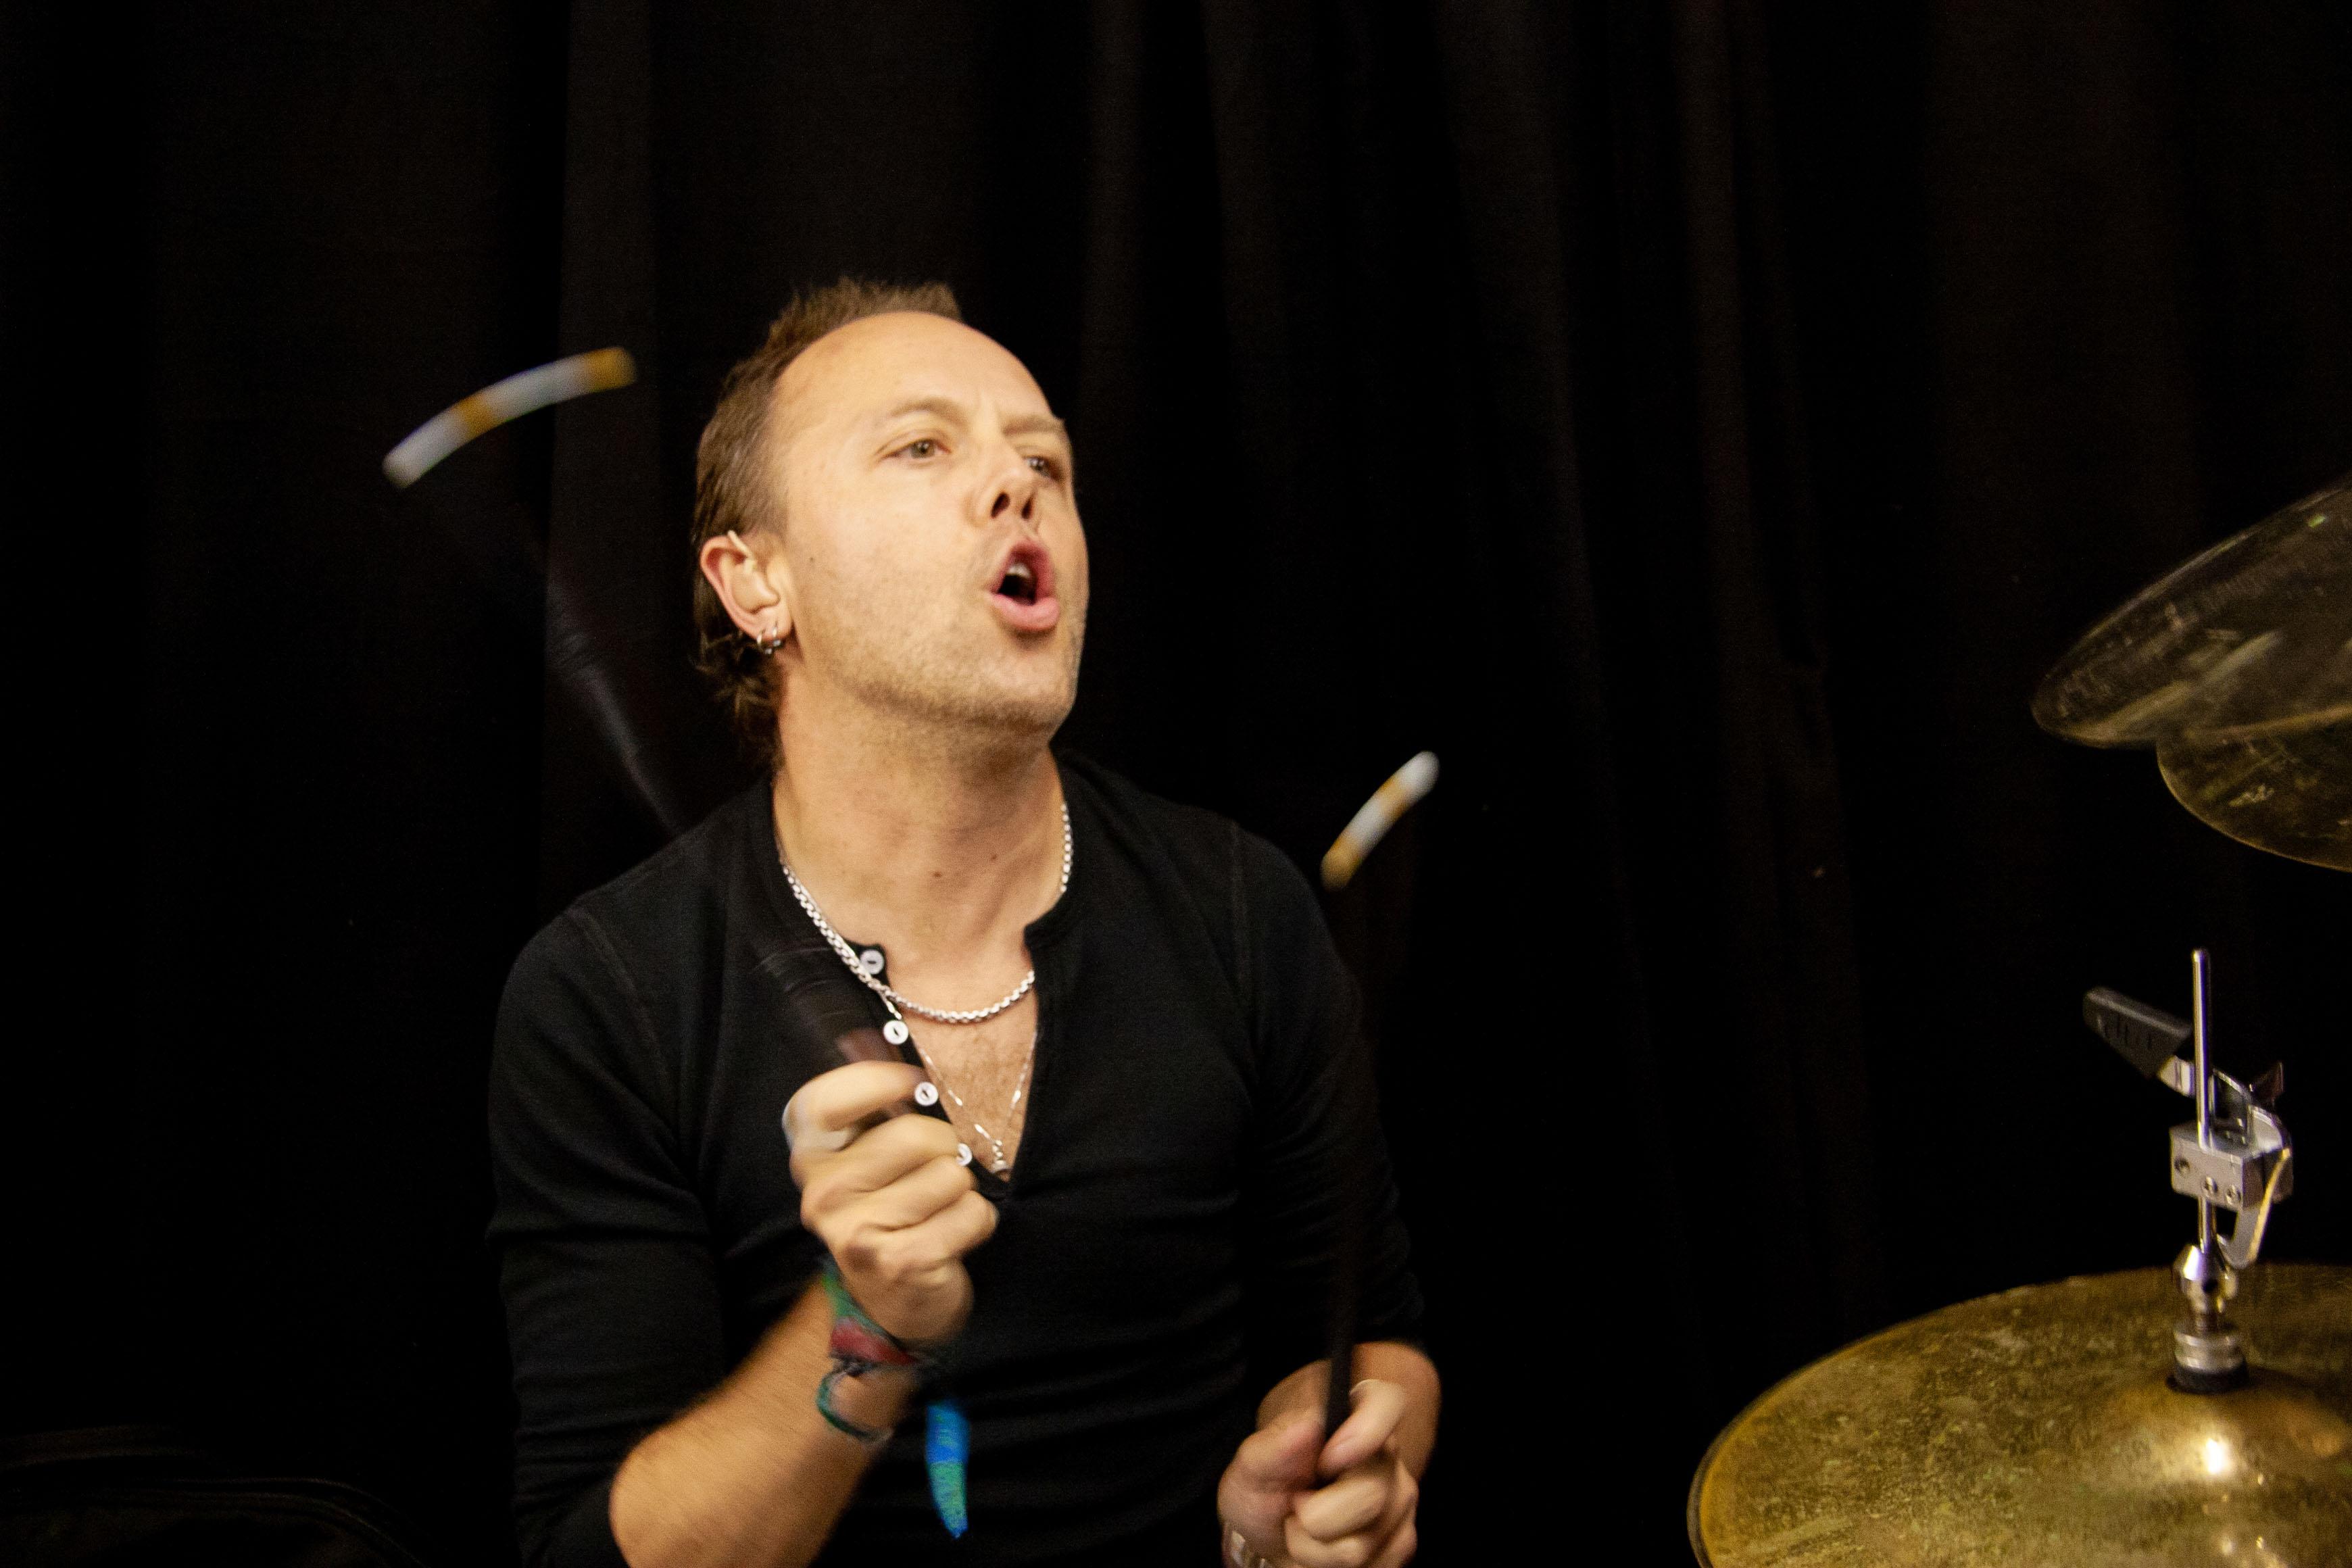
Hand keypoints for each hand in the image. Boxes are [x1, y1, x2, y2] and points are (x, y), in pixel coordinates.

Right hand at [787, 1060, 996, 1345]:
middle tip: (930, 1177)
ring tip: (937, 1212)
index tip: (908, 1086)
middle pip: (916, 1135)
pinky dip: (977, 1222)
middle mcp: (822, 1193)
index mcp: (811, 1157)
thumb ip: (870, 1101)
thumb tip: (868, 1036)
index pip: (824, 1099)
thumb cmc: (892, 1211)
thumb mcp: (871, 1156)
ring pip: (951, 1174)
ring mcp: (856, 1231)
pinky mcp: (899, 1261)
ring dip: (961, 1192)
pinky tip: (950, 1239)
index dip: (875, 1081)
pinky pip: (972, 1212)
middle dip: (943, 1151)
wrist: (897, 1301)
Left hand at [1217, 1377, 1418, 1567]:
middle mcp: (1387, 1456)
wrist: (1275, 1528)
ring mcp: (1400, 1501)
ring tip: (1303, 1528)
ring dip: (1313, 1549)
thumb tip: (1307, 1427)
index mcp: (1355, 1415)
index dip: (1366, 1430)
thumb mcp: (1252, 1465)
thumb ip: (1272, 1447)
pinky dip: (1328, 1567)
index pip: (1386, 1403)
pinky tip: (1322, 1548)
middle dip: (1314, 1516)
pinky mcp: (1402, 1543)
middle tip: (1296, 1503)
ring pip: (1359, 1546)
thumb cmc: (1268, 1485)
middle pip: (1369, 1496)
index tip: (1328, 1458)